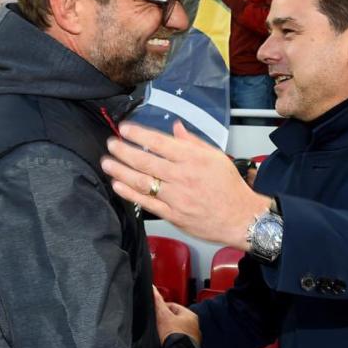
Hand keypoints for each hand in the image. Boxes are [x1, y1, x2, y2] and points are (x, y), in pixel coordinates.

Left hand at [101, 121, 270, 248]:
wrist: (241, 218)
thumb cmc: (230, 187)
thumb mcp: (216, 157)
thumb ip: (193, 142)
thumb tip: (175, 128)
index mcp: (193, 159)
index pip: (159, 143)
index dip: (138, 134)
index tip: (125, 129)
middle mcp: (182, 177)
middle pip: (145, 162)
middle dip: (123, 151)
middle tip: (111, 144)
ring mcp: (176, 197)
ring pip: (142, 182)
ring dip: (121, 171)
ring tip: (107, 163)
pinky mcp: (173, 215)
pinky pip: (147, 203)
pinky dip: (130, 193)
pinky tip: (117, 185)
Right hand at [154, 287, 200, 343]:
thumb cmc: (173, 335)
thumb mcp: (162, 315)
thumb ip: (157, 302)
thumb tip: (153, 289)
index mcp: (190, 315)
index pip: (173, 306)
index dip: (162, 308)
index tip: (155, 312)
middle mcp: (194, 326)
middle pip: (175, 319)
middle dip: (166, 321)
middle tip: (157, 324)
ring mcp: (193, 338)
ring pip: (178, 330)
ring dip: (170, 332)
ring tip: (161, 335)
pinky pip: (179, 341)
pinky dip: (173, 341)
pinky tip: (166, 343)